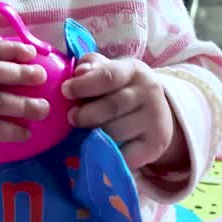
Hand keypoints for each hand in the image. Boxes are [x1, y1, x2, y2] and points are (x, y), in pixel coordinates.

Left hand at [62, 53, 184, 169]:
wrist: (155, 115)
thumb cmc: (120, 90)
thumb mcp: (109, 72)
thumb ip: (91, 67)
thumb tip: (80, 71)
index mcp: (134, 71)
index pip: (109, 77)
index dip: (83, 85)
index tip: (65, 91)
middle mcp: (150, 92)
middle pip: (112, 106)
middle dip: (86, 114)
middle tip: (72, 118)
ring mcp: (156, 119)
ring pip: (116, 131)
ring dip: (96, 134)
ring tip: (90, 132)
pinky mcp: (156, 144)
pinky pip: (124, 154)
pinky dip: (108, 154)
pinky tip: (102, 149)